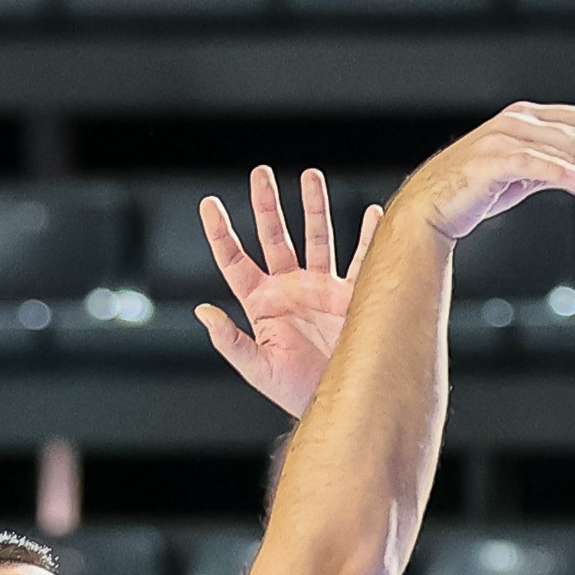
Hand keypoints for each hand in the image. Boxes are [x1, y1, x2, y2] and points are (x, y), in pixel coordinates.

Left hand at [196, 168, 382, 418]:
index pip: (235, 260)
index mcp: (262, 303)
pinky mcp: (353, 295)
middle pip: (275, 237)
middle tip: (261, 173)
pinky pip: (362, 258)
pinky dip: (368, 236)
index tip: (209, 204)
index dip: (220, 232)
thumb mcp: (258, 370)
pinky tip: (373, 213)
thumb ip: (230, 341)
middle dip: (267, 205)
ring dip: (314, 207)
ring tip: (310, 176)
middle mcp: (291, 289)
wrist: (341, 401)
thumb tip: (202, 311)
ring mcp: (322, 288)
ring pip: (316, 237)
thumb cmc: (296, 393)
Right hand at [402, 102, 574, 247]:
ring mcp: (503, 139)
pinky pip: (532, 164)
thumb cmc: (476, 191)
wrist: (428, 210)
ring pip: (562, 148)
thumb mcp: (529, 178)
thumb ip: (565, 171)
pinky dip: (558, 170)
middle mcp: (518, 122)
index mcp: (528, 120)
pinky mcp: (490, 161)